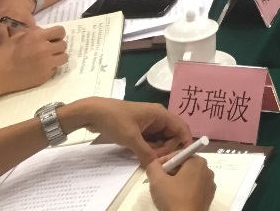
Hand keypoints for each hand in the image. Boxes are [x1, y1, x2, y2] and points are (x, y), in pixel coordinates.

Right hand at [0, 25, 66, 91]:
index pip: (60, 31)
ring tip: (48, 59)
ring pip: (63, 57)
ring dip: (57, 57)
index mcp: (37, 37)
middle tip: (49, 49)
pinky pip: (55, 69)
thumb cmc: (3, 54)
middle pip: (63, 45)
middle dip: (57, 46)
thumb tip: (45, 33)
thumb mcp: (17, 37)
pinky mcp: (45, 76)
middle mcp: (45, 50)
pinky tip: (40, 68)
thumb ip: (34, 33)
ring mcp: (46, 64)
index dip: (58, 34)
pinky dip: (50, 68)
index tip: (53, 38)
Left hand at [63, 99, 190, 164]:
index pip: (181, 127)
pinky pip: (151, 141)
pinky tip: (140, 154)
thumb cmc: (115, 120)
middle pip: (172, 136)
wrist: (94, 113)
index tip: (181, 157)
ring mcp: (149, 124)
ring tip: (145, 157)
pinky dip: (149, 149)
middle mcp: (158, 118)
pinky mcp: (141, 129)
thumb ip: (146, 152)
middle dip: (166, 149)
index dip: (185, 141)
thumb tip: (156, 166)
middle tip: (154, 160)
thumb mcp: (131, 138)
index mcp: (160, 114)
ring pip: (161, 140)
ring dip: (156, 150)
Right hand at [147, 155, 215, 210]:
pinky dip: (185, 190)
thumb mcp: (157, 181)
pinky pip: (195, 188)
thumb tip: (154, 163)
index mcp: (198, 162)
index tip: (154, 170)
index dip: (164, 161)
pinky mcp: (209, 196)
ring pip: (190, 177)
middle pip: (185, 165)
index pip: (179, 155)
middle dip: (171, 171)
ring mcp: (210, 184)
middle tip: (158, 180)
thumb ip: (153, 167)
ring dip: (177, 181)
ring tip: (166, 190)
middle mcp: (207, 170)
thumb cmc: (173, 198)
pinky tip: (176, 198)